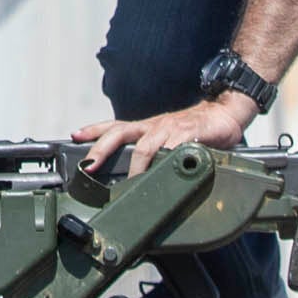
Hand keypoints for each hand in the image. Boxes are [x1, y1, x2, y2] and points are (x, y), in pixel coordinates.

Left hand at [73, 91, 258, 178]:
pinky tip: (160, 173)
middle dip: (101, 149)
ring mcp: (169, 130)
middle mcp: (153, 126)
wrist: (224, 114)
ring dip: (134, 166)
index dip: (94, 130)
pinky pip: (172, 149)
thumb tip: (134, 175)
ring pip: (144, 146)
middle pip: (120, 134)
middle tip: (88, 166)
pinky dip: (165, 161)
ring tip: (127, 183)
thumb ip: (152, 154)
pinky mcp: (188, 136)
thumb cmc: (193, 130)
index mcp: (145, 128)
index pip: (114, 127)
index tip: (74, 135)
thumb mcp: (166, 140)